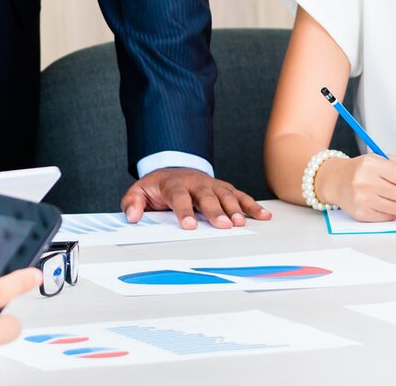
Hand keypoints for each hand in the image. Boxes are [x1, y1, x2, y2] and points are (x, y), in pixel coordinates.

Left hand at [122, 167, 272, 229]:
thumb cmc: (158, 186)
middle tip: (224, 225)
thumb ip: (133, 202)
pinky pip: (240, 196)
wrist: (174, 169)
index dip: (185, 211)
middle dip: (216, 211)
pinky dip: (252, 205)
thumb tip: (132, 216)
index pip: (179, 197)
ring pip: (226, 195)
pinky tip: (263, 216)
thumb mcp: (139, 191)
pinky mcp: (224, 189)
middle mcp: (196, 183)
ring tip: (241, 223)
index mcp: (174, 185)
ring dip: (235, 208)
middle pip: (207, 196)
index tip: (190, 226)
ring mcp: (212, 185)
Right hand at [316, 155, 395, 221]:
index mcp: (373, 164)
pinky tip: (379, 203)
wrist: (336, 180)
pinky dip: (389, 212)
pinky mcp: (361, 214)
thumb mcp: (388, 160)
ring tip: (387, 195)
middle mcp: (365, 181)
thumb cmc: (365, 169)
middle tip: (394, 188)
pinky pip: (389, 218)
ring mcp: (362, 199)